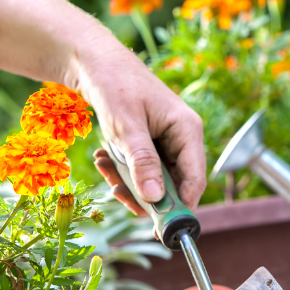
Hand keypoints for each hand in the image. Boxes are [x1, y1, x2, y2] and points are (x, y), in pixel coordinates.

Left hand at [0, 0, 206, 214]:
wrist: (94, 61)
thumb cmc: (114, 85)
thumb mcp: (126, 128)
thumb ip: (143, 163)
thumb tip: (156, 199)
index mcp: (188, 130)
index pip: (195, 179)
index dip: (180, 206)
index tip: (158, 228)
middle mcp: (183, 137)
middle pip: (174, 184)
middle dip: (145, 193)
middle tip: (116, 193)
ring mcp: (168, 141)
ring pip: (155, 179)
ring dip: (128, 181)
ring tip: (105, 167)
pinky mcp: (152, 142)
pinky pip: (142, 168)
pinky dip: (123, 170)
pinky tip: (105, 158)